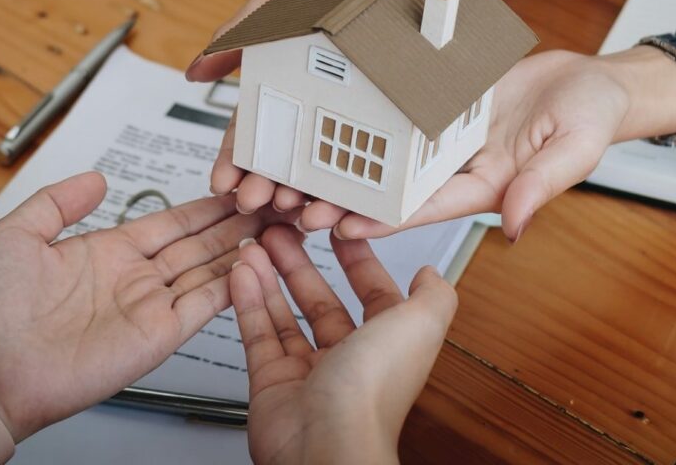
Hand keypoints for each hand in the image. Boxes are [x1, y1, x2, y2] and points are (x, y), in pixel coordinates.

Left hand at [0, 172, 294, 440]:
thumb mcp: (16, 234)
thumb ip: (58, 201)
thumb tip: (96, 177)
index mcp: (110, 251)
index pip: (171, 223)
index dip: (205, 207)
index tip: (234, 189)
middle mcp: (136, 278)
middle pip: (200, 244)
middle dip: (235, 223)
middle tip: (269, 203)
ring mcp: (150, 307)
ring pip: (210, 270)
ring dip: (242, 249)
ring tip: (274, 225)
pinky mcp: (158, 336)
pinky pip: (204, 305)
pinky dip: (232, 284)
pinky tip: (255, 262)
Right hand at [185, 0, 394, 204]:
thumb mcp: (281, 3)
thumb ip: (239, 34)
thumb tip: (196, 71)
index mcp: (291, 96)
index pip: (256, 137)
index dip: (236, 162)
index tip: (223, 183)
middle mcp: (322, 118)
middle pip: (291, 164)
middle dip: (270, 187)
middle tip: (258, 202)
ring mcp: (361, 130)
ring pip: (334, 177)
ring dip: (314, 200)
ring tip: (303, 212)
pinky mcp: (401, 138)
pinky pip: (384, 176)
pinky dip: (366, 200)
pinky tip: (354, 216)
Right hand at [231, 225, 456, 464]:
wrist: (327, 444)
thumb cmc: (375, 389)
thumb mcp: (422, 325)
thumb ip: (433, 295)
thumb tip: (431, 274)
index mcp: (388, 345)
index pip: (373, 294)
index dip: (357, 261)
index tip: (338, 232)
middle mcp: (350, 359)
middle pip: (322, 301)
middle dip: (302, 265)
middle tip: (284, 232)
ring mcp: (309, 373)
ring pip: (287, 315)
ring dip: (272, 278)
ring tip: (257, 245)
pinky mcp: (272, 383)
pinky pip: (259, 334)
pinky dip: (249, 302)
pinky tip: (243, 273)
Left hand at [299, 38, 675, 241]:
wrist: (592, 80)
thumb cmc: (593, 115)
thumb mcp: (575, 148)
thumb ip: (543, 185)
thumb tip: (516, 227)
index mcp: (488, 186)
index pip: (428, 208)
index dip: (385, 218)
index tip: (343, 227)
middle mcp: (459, 167)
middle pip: (396, 188)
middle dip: (349, 200)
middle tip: (297, 206)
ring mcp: (448, 139)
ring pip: (389, 154)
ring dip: (347, 164)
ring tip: (297, 172)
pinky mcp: (444, 109)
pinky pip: (403, 114)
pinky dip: (369, 120)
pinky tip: (331, 118)